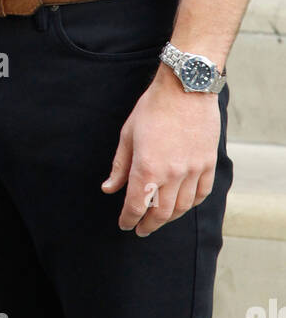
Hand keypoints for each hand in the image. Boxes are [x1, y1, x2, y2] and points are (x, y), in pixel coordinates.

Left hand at [101, 67, 220, 235]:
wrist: (185, 89)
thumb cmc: (153, 108)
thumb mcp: (128, 135)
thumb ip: (120, 166)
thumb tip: (109, 188)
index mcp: (148, 168)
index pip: (136, 206)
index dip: (129, 219)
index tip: (125, 225)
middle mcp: (172, 175)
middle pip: (160, 213)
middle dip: (149, 224)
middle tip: (141, 229)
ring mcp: (193, 171)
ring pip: (182, 207)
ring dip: (169, 218)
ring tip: (159, 219)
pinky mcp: (208, 164)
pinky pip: (201, 193)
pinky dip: (190, 203)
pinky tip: (182, 204)